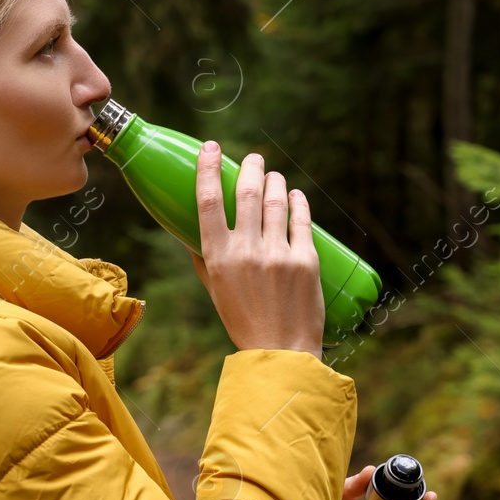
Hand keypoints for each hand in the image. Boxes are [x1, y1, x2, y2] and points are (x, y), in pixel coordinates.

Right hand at [188, 143, 324, 358]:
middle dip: (250, 167)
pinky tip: (295, 195)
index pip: (208, 201)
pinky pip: (301, 218)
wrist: (281, 351)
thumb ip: (204, 258)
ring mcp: (278, 254)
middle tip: (252, 159)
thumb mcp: (214, 289)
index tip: (210, 148)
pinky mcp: (306, 259)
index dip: (207, 168)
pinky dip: (297, 201)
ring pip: (276, 199)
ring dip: (274, 180)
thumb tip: (193, 232)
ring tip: (273, 176)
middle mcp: (246, 251)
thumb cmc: (243, 320)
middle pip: (247, 192)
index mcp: (218, 257)